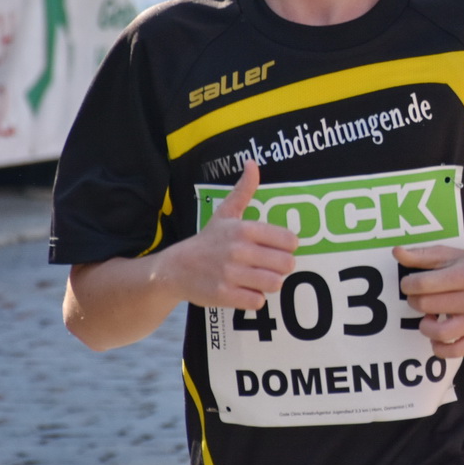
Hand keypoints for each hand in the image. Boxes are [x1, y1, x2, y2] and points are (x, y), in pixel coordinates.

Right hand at [161, 162, 296, 312]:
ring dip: (270, 283)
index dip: (288, 246)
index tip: (278, 248)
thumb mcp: (225, 213)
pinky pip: (257, 301)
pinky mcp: (224, 295)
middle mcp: (239, 250)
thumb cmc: (207, 241)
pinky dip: (255, 298)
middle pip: (286, 264)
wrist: (174, 269)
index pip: (289, 240)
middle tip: (270, 266)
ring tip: (259, 278)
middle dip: (281, 267)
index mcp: (244, 229)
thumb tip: (253, 163)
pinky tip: (245, 290)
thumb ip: (244, 190)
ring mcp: (231, 274)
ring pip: (275, 283)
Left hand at [394, 244, 463, 358]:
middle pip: (427, 306)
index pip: (423, 284)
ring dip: (424, 326)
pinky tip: (436, 337)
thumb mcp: (450, 255)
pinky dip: (440, 348)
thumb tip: (397, 253)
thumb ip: (422, 255)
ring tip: (427, 318)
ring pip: (440, 333)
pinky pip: (455, 351)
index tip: (409, 284)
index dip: (407, 284)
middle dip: (415, 301)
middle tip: (418, 297)